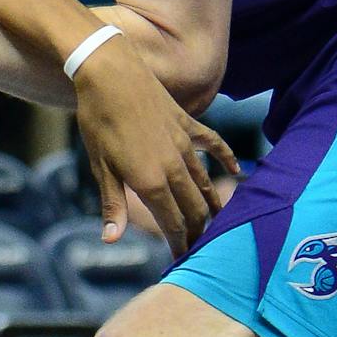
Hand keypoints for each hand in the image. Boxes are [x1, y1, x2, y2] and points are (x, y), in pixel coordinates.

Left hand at [70, 37, 236, 254]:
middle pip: (194, 209)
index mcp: (151, 182)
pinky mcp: (188, 125)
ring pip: (205, 183)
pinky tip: (237, 170)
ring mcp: (185, 145)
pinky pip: (213, 146)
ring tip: (219, 224)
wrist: (112, 75)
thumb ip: (113, 204)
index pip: (173, 224)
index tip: (185, 261)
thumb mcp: (100, 167)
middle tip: (202, 249)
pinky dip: (227, 159)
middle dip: (199, 232)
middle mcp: (174, 167)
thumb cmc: (98, 122)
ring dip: (212, 204)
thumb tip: (111, 239)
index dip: (180, 245)